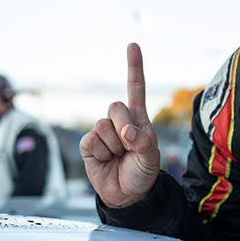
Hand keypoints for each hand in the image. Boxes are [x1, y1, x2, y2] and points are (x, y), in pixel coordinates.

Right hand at [80, 43, 160, 207]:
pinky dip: (101, 153)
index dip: (134, 67)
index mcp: (138, 118)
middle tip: (129, 146)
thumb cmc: (143, 172)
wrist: (128, 195)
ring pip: (102, 125)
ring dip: (113, 145)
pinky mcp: (88, 145)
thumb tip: (127, 132)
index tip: (132, 45)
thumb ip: (143, 143)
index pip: (135, 88)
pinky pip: (91, 140)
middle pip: (115, 106)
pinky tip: (106, 160)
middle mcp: (119, 121)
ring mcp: (102, 132)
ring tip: (119, 157)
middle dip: (124, 126)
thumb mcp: (151, 158)